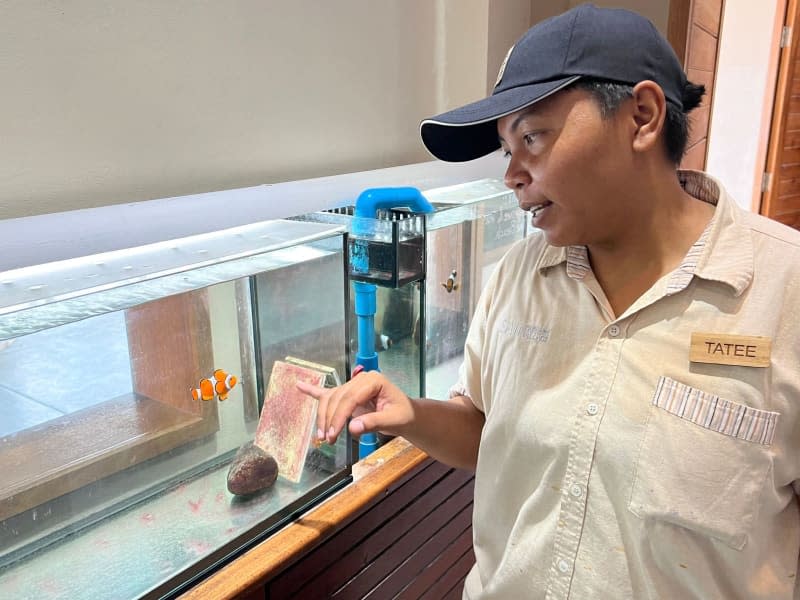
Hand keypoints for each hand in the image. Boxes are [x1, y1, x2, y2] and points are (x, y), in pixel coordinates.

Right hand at [296, 371, 414, 444]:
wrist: (407, 415)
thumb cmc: (404, 416)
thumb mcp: (394, 420)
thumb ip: (374, 422)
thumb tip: (353, 427)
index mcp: (373, 381)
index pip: (350, 398)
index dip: (339, 417)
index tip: (333, 434)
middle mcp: (360, 379)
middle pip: (337, 397)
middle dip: (329, 419)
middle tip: (328, 439)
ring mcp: (353, 385)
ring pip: (330, 398)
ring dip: (323, 416)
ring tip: (322, 435)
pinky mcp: (348, 394)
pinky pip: (328, 392)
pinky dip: (313, 391)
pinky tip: (300, 386)